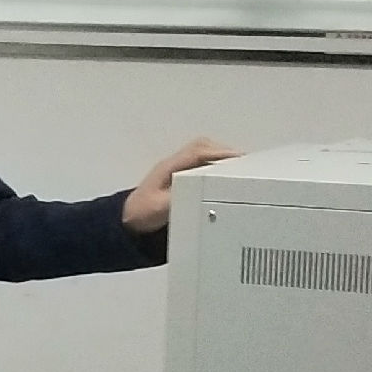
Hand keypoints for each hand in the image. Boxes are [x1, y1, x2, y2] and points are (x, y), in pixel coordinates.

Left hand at [122, 137, 242, 233]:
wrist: (127, 223)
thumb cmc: (141, 214)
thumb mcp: (161, 208)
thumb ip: (180, 199)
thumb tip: (202, 195)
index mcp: (170, 167)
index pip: (198, 152)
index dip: (220, 153)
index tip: (239, 158)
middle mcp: (174, 165)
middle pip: (202, 148)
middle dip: (224, 153)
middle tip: (245, 163)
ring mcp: (177, 171)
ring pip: (202, 154)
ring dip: (220, 158)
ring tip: (239, 167)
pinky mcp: (180, 180)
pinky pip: (200, 165)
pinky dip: (215, 166)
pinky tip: (225, 176)